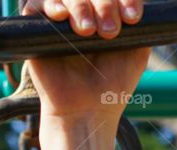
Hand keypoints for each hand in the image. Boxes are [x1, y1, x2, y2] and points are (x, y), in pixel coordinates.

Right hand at [20, 0, 150, 122]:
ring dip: (80, 6)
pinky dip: (49, 5)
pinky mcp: (36, 29)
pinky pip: (36, 3)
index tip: (133, 18)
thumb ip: (141, 25)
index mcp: (105, 13)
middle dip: (104, 4)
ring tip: (87, 32)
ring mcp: (59, 20)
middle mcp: (83, 12)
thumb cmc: (111, 87)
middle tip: (110, 32)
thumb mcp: (136, 53)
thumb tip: (140, 3)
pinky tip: (61, 16)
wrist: (87, 112)